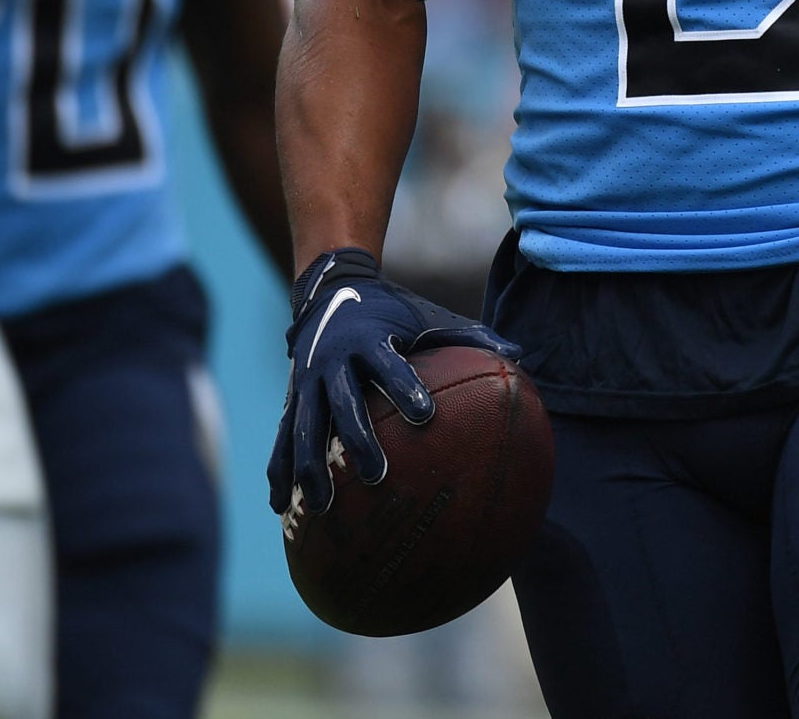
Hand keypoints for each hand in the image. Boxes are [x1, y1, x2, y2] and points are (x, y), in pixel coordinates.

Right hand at [266, 247, 518, 519]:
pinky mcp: (291, 399)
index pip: (388, 365)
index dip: (404, 387)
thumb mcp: (427, 316)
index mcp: (369, 340)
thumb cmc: (391, 312)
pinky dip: (279, 471)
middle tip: (377, 475)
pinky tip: (282, 507)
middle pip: (343, 405)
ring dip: (312, 467)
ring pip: (304, 429)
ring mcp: (307, 383)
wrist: (331, 291)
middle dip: (358, 440)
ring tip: (324, 506)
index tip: (425, 415)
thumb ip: (469, 336)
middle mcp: (333, 362)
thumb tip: (519, 355)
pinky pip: (281, 439)